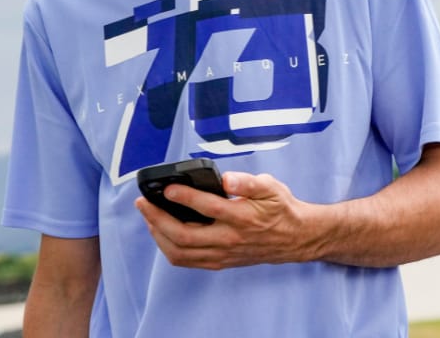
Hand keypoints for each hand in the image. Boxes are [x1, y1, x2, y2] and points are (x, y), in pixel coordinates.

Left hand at [135, 171, 314, 269]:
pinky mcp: (220, 261)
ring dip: (159, 234)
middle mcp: (229, 239)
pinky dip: (169, 248)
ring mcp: (223, 254)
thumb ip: (247, 182)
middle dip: (158, 218)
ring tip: (149, 216)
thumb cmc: (280, 208)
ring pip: (181, 252)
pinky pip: (187, 261)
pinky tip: (162, 233)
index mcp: (241, 217)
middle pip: (184, 235)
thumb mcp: (270, 186)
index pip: (206, 207)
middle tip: (144, 202)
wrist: (296, 237)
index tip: (167, 187)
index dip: (183, 196)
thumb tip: (227, 179)